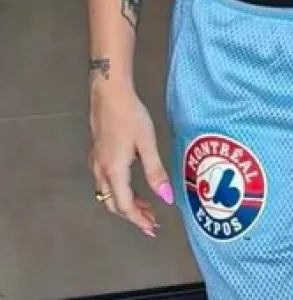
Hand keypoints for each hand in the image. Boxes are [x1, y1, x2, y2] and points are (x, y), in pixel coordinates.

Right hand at [89, 82, 173, 236]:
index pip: (125, 206)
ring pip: (108, 194)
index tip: (153, 228)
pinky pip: (105, 182)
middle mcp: (101, 171)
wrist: (109, 93)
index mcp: (114, 172)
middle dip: (133, 215)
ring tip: (145, 205)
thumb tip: (167, 198)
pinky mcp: (97, 153)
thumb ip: (156, 172)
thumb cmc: (130, 116)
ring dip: (126, 203)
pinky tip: (131, 183)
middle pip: (114, 204)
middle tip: (151, 220)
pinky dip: (119, 191)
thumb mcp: (147, 143)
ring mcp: (96, 162)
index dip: (139, 220)